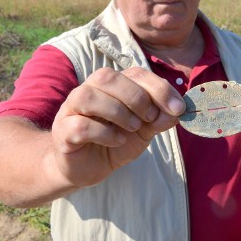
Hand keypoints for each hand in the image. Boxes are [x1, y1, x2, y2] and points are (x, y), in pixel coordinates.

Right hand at [50, 67, 184, 187]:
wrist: (88, 167)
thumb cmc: (116, 141)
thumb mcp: (145, 130)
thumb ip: (159, 118)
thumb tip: (178, 111)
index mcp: (112, 85)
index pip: (135, 73)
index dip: (159, 88)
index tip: (178, 108)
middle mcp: (89, 91)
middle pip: (107, 77)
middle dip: (136, 97)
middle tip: (149, 117)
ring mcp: (71, 110)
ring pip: (88, 96)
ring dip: (118, 112)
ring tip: (133, 128)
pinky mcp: (63, 132)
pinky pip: (79, 125)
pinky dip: (104, 133)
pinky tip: (117, 141)